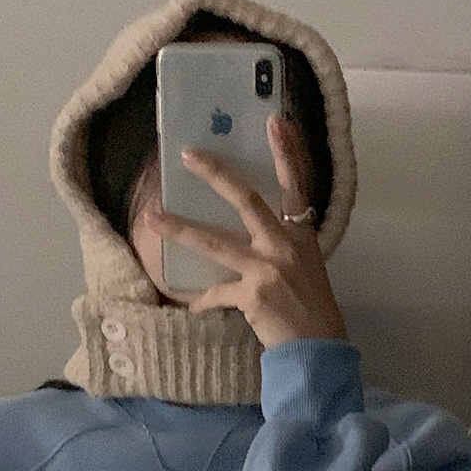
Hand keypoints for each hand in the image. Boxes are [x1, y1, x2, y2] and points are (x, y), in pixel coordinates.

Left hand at [143, 113, 348, 350]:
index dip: (287, 153)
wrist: (317, 348)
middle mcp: (285, 246)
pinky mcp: (251, 296)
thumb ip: (286, 243)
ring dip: (180, 229)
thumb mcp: (308, 266)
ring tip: (152, 218)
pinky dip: (202, 301)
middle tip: (189, 155)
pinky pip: (215, 293)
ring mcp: (267, 269)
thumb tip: (258, 229)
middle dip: (216, 175)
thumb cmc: (313, 308)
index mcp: (302, 236)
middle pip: (246, 200)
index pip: (296, 185)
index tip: (276, 121)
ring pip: (215, 242)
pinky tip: (191, 305)